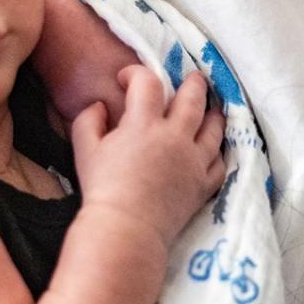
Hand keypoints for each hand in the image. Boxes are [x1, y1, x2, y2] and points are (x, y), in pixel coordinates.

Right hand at [72, 68, 225, 247]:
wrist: (126, 229)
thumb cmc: (102, 189)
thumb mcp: (84, 150)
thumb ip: (88, 121)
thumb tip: (100, 106)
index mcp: (143, 124)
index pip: (147, 83)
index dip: (136, 73)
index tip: (127, 79)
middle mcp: (175, 137)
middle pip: (193, 98)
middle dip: (194, 83)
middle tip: (194, 76)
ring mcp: (194, 161)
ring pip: (214, 128)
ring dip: (214, 113)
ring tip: (213, 108)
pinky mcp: (203, 185)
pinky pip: (219, 163)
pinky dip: (218, 152)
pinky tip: (214, 149)